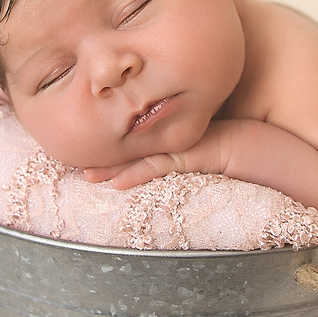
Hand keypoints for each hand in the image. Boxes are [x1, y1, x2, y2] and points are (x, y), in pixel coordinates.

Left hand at [82, 123, 230, 188]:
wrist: (244, 144)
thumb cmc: (217, 144)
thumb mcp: (186, 143)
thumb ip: (165, 147)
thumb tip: (142, 153)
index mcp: (160, 132)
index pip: (127, 138)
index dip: (105, 143)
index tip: (83, 147)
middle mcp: (162, 136)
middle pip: (124, 147)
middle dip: (100, 154)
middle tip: (73, 160)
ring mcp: (173, 145)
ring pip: (134, 158)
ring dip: (110, 169)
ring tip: (87, 175)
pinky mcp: (184, 156)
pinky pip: (155, 167)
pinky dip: (135, 176)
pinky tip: (116, 185)